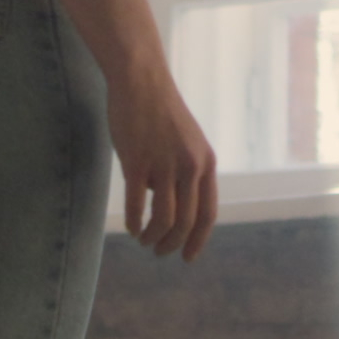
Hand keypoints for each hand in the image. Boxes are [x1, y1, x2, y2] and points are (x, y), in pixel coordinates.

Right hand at [109, 69, 217, 259]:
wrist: (141, 80)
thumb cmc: (161, 112)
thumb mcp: (186, 143)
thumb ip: (185, 173)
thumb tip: (171, 206)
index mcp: (206, 163)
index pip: (208, 214)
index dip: (198, 240)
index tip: (188, 258)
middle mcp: (189, 166)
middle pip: (185, 221)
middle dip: (172, 244)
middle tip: (159, 252)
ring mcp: (163, 164)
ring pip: (163, 219)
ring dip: (153, 237)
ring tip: (144, 241)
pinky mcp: (136, 161)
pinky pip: (136, 205)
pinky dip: (134, 223)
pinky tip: (131, 228)